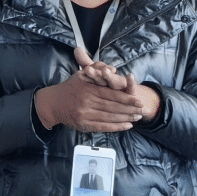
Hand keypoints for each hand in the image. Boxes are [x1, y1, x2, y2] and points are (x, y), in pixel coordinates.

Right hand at [35, 48, 157, 131]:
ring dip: (125, 118)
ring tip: (138, 118)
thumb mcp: (82, 74)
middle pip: (113, 107)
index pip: (112, 95)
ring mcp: (86, 115)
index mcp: (89, 89)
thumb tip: (113, 70)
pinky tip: (126, 126)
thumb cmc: (70, 87)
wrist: (53, 103)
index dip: (127, 98)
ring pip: (110, 117)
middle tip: (143, 110)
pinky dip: (116, 127)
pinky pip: (103, 126)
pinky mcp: (84, 124)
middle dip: (130, 109)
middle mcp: (88, 102)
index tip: (139, 100)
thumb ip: (97, 69)